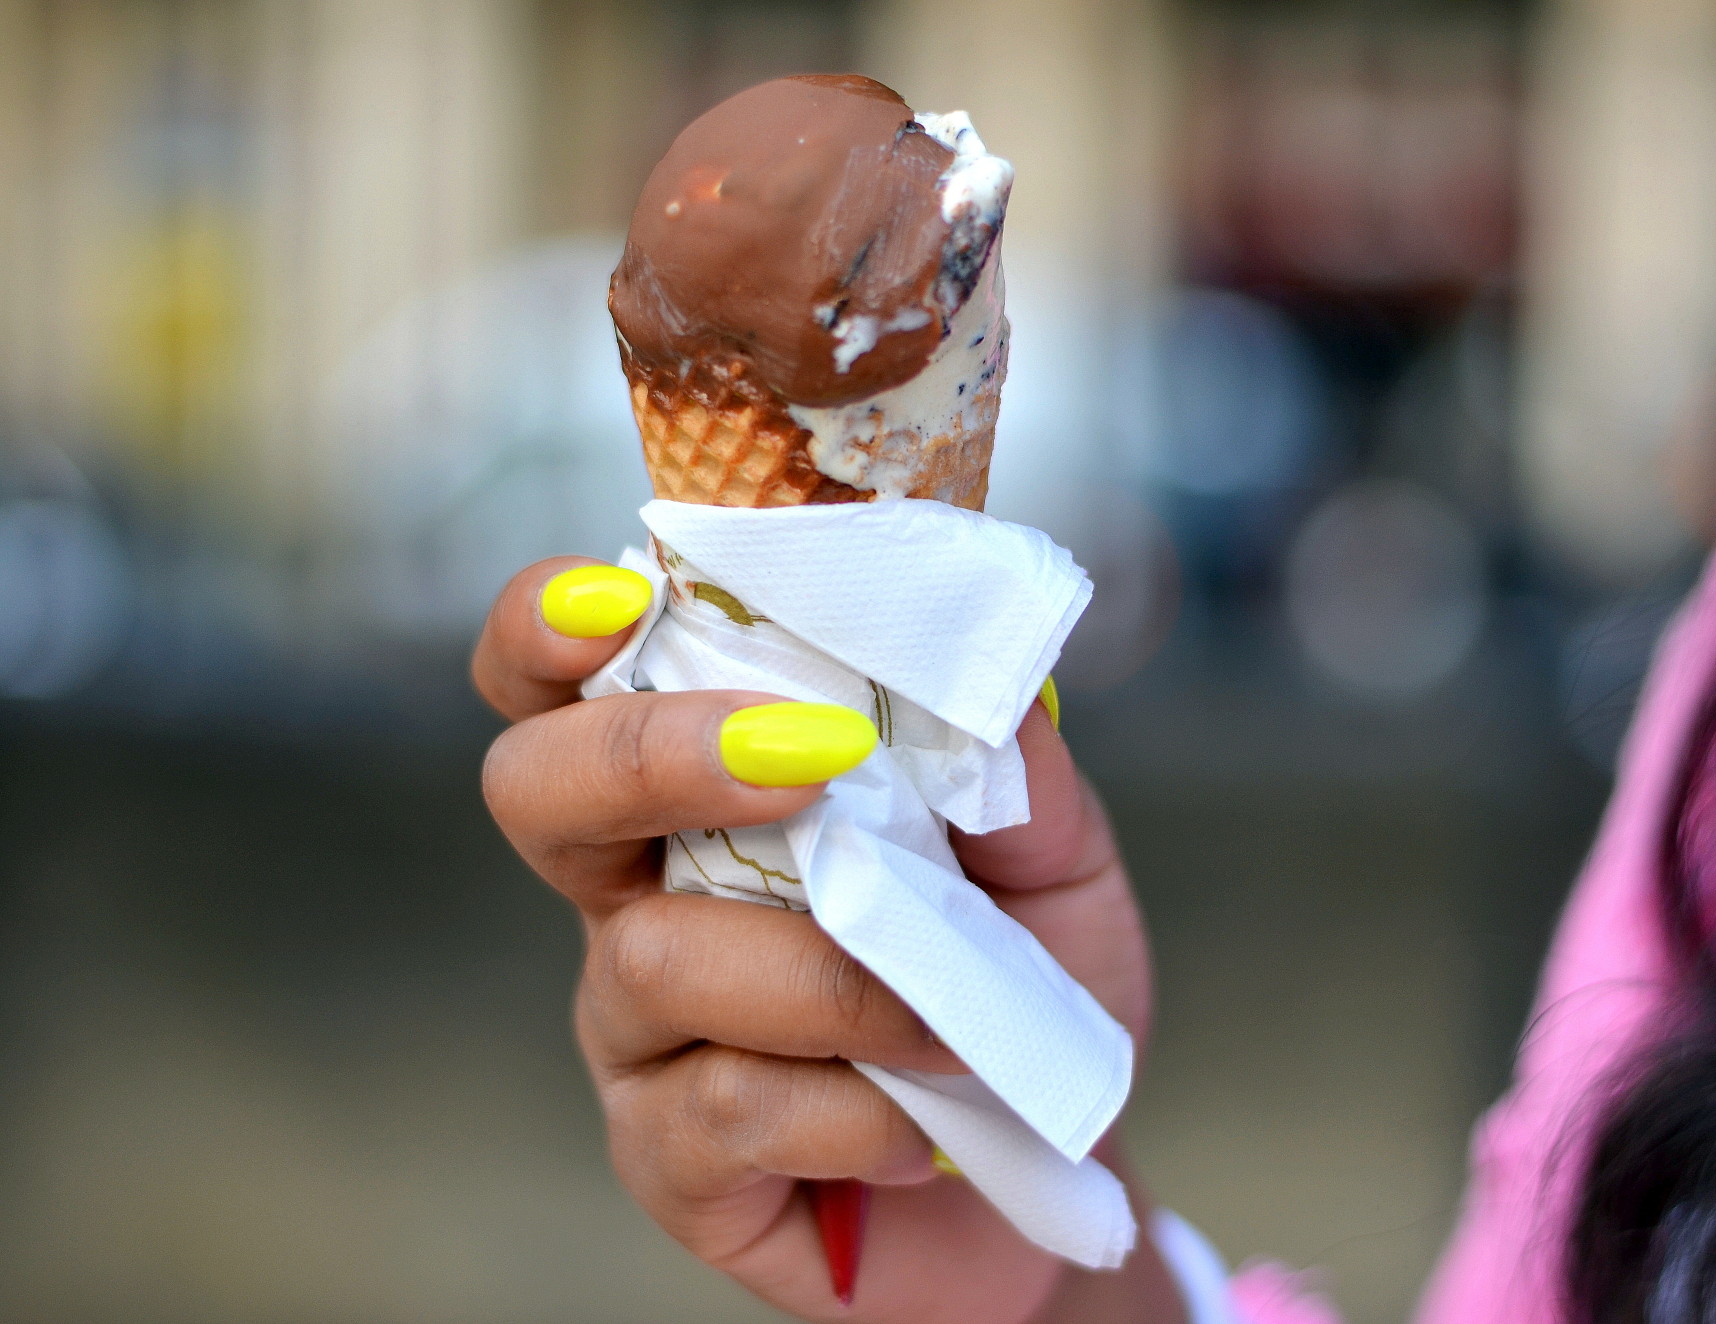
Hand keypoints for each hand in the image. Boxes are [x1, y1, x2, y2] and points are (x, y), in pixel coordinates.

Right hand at [473, 558, 1181, 1322]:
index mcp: (710, 796)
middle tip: (808, 766)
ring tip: (953, 1028)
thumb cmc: (1020, 989)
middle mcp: (642, 898)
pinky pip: (724, 1112)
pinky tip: (919, 1130)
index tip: (621, 594)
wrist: (1051, 1165)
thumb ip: (1010, 765)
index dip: (552, 625)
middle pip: (535, 790)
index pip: (573, 684)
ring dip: (834, 980)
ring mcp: (638, 1035)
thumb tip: (970, 657)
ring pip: (658, 958)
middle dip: (651, 755)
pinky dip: (850, 1111)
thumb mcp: (1052, 862)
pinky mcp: (667, 1162)